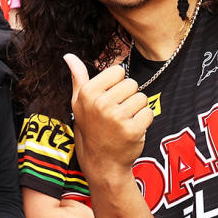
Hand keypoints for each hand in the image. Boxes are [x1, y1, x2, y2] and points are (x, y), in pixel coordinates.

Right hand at [64, 54, 152, 180]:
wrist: (102, 162)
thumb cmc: (91, 128)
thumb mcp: (79, 103)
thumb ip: (78, 77)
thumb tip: (68, 55)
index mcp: (88, 93)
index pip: (118, 71)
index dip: (117, 84)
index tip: (108, 99)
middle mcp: (101, 103)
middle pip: (132, 83)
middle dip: (128, 97)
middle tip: (117, 113)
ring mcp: (117, 117)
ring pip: (142, 97)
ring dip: (137, 109)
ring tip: (124, 122)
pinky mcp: (132, 130)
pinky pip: (149, 112)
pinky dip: (144, 121)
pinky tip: (132, 130)